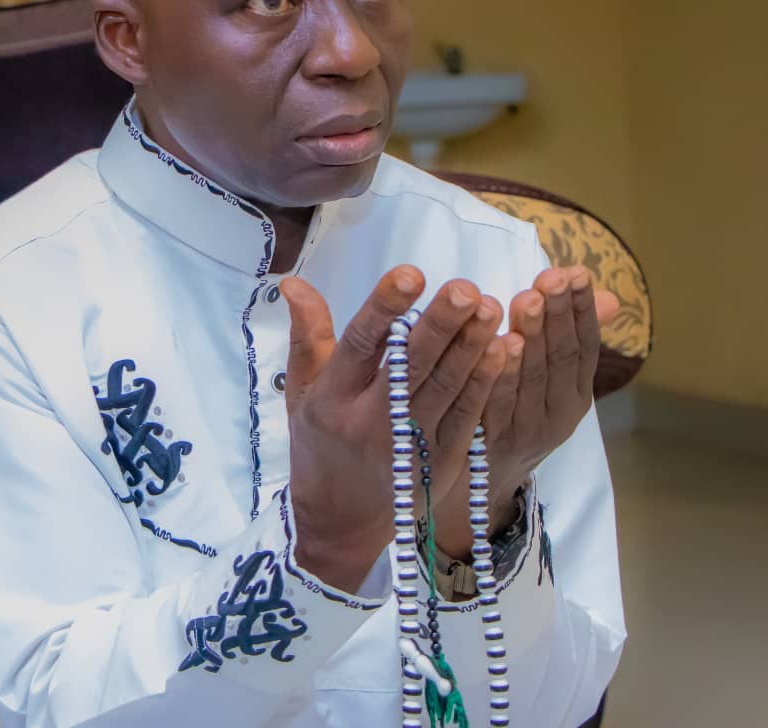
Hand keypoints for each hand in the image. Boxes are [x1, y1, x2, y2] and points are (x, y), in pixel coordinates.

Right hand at [280, 268, 507, 592]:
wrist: (341, 521)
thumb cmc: (319, 442)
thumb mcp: (301, 389)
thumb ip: (307, 333)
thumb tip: (293, 282)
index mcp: (332, 398)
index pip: (360, 346)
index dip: (384, 309)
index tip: (409, 274)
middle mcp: (370, 422)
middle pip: (411, 367)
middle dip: (440, 326)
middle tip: (465, 288)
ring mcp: (409, 445)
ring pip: (445, 389)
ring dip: (470, 347)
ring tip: (491, 307)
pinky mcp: (442, 462)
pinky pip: (467, 415)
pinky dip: (485, 381)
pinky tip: (502, 348)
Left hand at [433, 266, 619, 558]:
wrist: (480, 485)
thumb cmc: (516, 416)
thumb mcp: (549, 382)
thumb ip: (570, 337)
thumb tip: (610, 296)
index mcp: (575, 396)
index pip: (585, 346)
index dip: (581, 310)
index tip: (575, 272)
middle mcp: (558, 415)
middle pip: (560, 358)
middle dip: (557, 314)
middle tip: (551, 278)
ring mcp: (525, 430)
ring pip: (532, 379)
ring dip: (531, 337)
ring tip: (527, 300)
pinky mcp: (491, 442)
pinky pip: (497, 403)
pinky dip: (500, 374)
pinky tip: (497, 344)